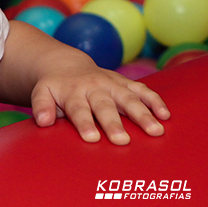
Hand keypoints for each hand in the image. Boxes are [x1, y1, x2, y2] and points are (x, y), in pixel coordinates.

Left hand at [30, 65, 169, 144]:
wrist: (66, 65)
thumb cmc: (55, 88)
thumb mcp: (42, 93)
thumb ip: (42, 106)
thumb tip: (42, 122)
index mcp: (72, 92)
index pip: (78, 109)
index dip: (84, 123)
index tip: (91, 138)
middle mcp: (94, 87)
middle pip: (105, 106)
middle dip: (114, 123)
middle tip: (122, 141)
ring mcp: (112, 84)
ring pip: (128, 98)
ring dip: (142, 114)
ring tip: (155, 131)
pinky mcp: (125, 83)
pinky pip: (142, 90)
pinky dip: (154, 101)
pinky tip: (166, 115)